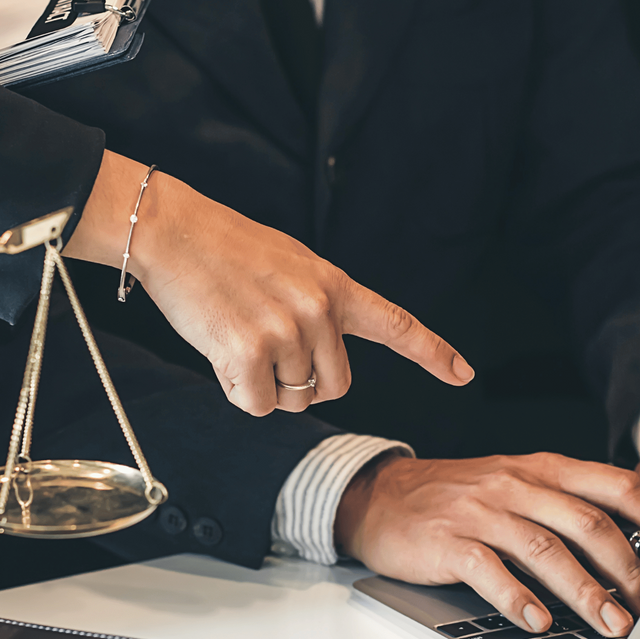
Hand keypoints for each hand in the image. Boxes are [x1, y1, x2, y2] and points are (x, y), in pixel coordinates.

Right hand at [64, 152, 473, 415]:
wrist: (175, 233)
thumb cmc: (227, 250)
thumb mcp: (291, 266)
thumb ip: (319, 308)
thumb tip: (319, 365)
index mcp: (336, 286)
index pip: (397, 325)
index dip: (433, 353)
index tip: (464, 374)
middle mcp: (320, 311)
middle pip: (335, 387)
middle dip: (302, 382)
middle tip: (265, 345)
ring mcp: (287, 333)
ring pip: (293, 400)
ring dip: (265, 385)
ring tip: (238, 335)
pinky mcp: (249, 354)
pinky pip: (257, 405)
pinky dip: (237, 391)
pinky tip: (220, 351)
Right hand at [334, 453, 639, 635]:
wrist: (378, 496)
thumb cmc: (457, 498)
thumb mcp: (516, 486)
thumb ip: (564, 507)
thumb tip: (628, 550)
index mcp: (542, 469)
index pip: (615, 484)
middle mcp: (517, 485)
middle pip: (589, 522)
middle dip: (628, 568)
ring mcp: (482, 513)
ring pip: (547, 550)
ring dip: (585, 591)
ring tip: (611, 624)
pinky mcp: (448, 542)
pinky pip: (490, 571)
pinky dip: (518, 598)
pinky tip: (539, 622)